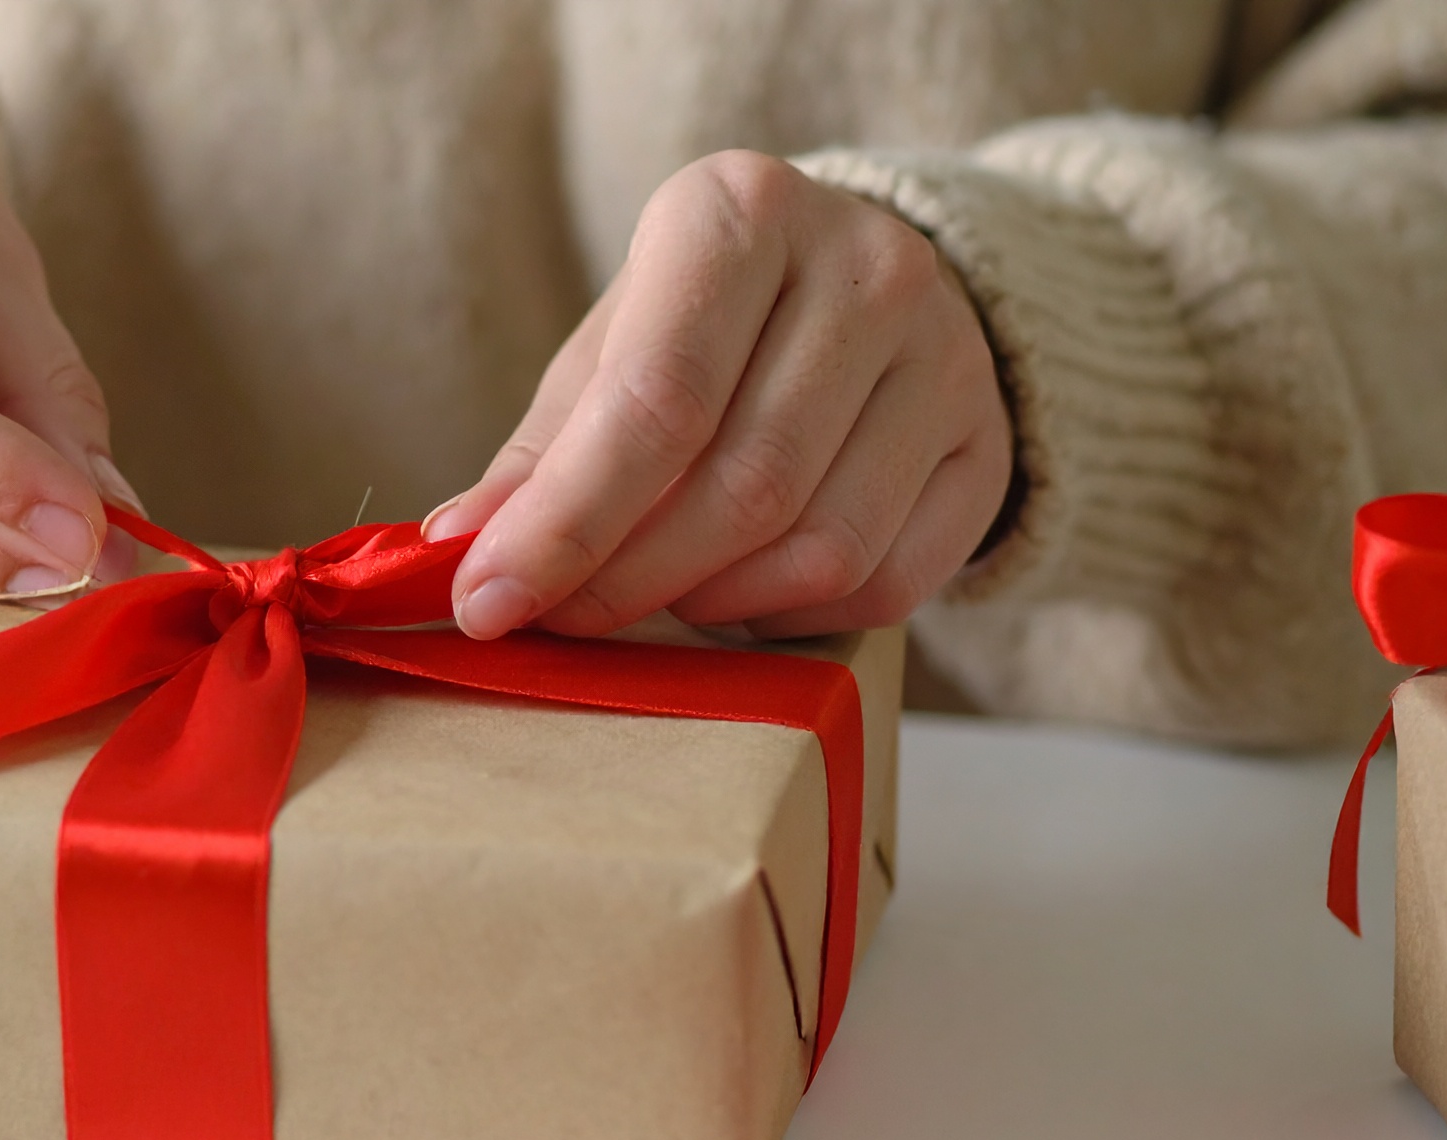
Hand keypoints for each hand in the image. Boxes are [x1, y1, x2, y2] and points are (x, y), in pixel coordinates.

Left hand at [427, 151, 1012, 639]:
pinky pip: (886, 583)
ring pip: (819, 546)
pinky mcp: (987, 442)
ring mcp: (945, 353)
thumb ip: (541, 456)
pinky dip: (794, 619)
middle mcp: (864, 263)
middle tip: (567, 616)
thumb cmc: (706, 332)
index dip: (567, 522)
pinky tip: (747, 596)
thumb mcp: (611, 356)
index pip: (656, 398)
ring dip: (715, 604)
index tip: (488, 602)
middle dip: (630, 579)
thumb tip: (459, 551)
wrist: (863, 299)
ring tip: (661, 594)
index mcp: (741, 213)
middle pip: (741, 485)